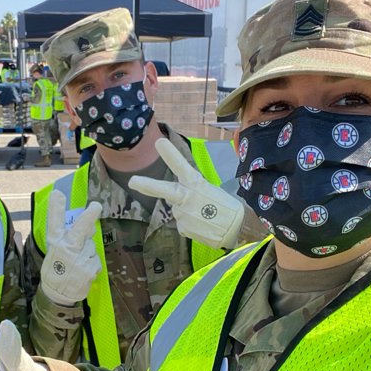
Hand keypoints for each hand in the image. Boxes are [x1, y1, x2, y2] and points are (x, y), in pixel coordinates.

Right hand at [40, 189, 102, 305]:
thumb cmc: (57, 268)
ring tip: (77, 264)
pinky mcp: (89, 270)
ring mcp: (78, 260)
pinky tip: (82, 272)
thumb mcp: (57, 250)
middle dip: (89, 217)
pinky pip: (95, 261)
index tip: (58, 194)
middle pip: (79, 230)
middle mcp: (65, 249)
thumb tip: (92, 225)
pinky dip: (91, 265)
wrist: (58, 295)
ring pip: (91, 247)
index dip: (56, 208)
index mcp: (55, 243)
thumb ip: (72, 237)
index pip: (54, 222)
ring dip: (88, 252)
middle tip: (96, 206)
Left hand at [129, 138, 243, 249]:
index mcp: (197, 184)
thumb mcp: (210, 191)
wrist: (238, 229)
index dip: (170, 154)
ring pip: (178, 210)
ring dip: (188, 212)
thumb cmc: (226, 207)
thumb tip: (178, 198)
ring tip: (205, 216)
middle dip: (147, 185)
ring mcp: (184, 215)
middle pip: (165, 190)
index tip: (158, 142)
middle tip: (132, 182)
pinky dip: (190, 224)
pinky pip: (182, 224)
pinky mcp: (183, 229)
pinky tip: (202, 225)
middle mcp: (187, 199)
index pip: (182, 166)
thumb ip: (191, 191)